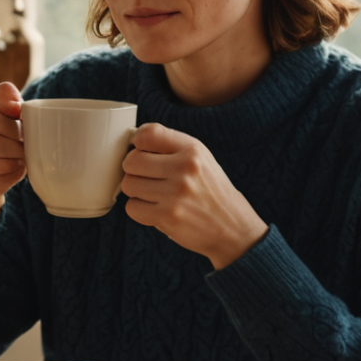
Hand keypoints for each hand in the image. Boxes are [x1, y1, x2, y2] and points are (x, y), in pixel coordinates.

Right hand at [0, 82, 24, 229]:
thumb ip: (2, 98)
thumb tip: (15, 101)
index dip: (13, 125)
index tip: (24, 129)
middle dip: (17, 145)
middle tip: (25, 146)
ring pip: (0, 163)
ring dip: (17, 160)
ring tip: (21, 157)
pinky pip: (1, 180)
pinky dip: (14, 175)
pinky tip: (15, 169)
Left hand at [121, 124, 268, 268]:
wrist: (232, 226)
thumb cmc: (210, 190)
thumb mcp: (201, 158)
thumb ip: (170, 146)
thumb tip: (133, 141)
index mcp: (192, 150)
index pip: (147, 134)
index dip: (137, 143)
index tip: (142, 151)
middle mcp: (184, 169)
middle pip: (131, 161)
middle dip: (133, 169)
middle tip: (147, 176)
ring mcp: (176, 194)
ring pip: (129, 184)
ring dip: (136, 191)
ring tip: (154, 194)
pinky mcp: (168, 216)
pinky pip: (132, 208)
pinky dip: (139, 209)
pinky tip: (155, 208)